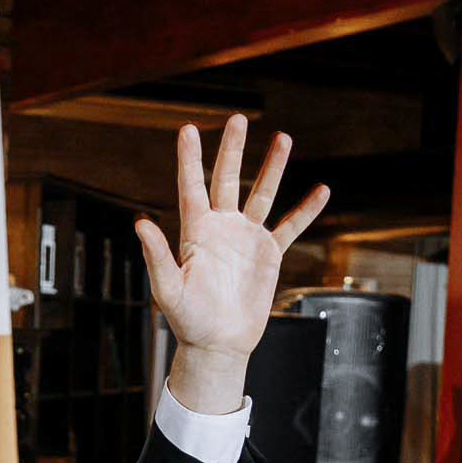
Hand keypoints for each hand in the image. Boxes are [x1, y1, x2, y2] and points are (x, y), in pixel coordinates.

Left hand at [137, 116, 328, 411]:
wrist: (218, 343)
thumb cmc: (188, 320)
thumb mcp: (168, 290)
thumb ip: (156, 256)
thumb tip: (140, 223)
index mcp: (195, 231)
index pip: (192, 187)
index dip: (190, 159)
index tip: (188, 129)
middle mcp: (221, 227)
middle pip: (227, 179)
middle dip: (232, 149)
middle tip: (238, 119)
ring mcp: (246, 238)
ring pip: (261, 194)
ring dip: (272, 167)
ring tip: (283, 138)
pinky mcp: (268, 254)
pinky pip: (290, 227)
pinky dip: (305, 210)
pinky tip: (321, 191)